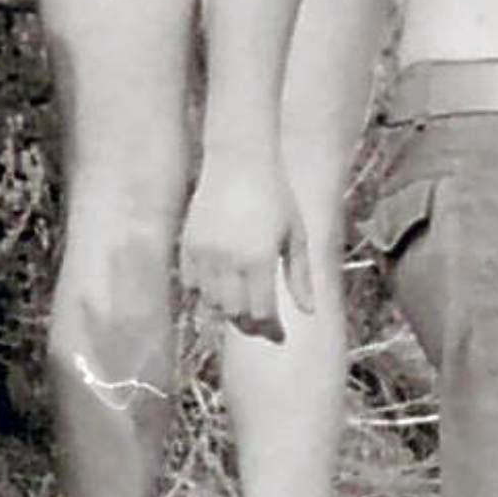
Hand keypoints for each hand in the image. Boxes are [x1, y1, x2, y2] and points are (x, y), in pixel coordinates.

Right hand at [180, 160, 310, 341]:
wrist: (240, 160)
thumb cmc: (276, 195)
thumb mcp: (296, 234)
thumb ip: (300, 275)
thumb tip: (309, 312)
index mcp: (260, 259)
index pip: (261, 312)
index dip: (270, 329)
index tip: (279, 335)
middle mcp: (229, 260)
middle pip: (234, 313)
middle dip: (249, 324)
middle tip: (261, 324)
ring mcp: (205, 253)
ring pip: (211, 302)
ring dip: (227, 311)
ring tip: (243, 307)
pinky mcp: (188, 244)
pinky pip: (191, 284)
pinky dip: (204, 294)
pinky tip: (220, 289)